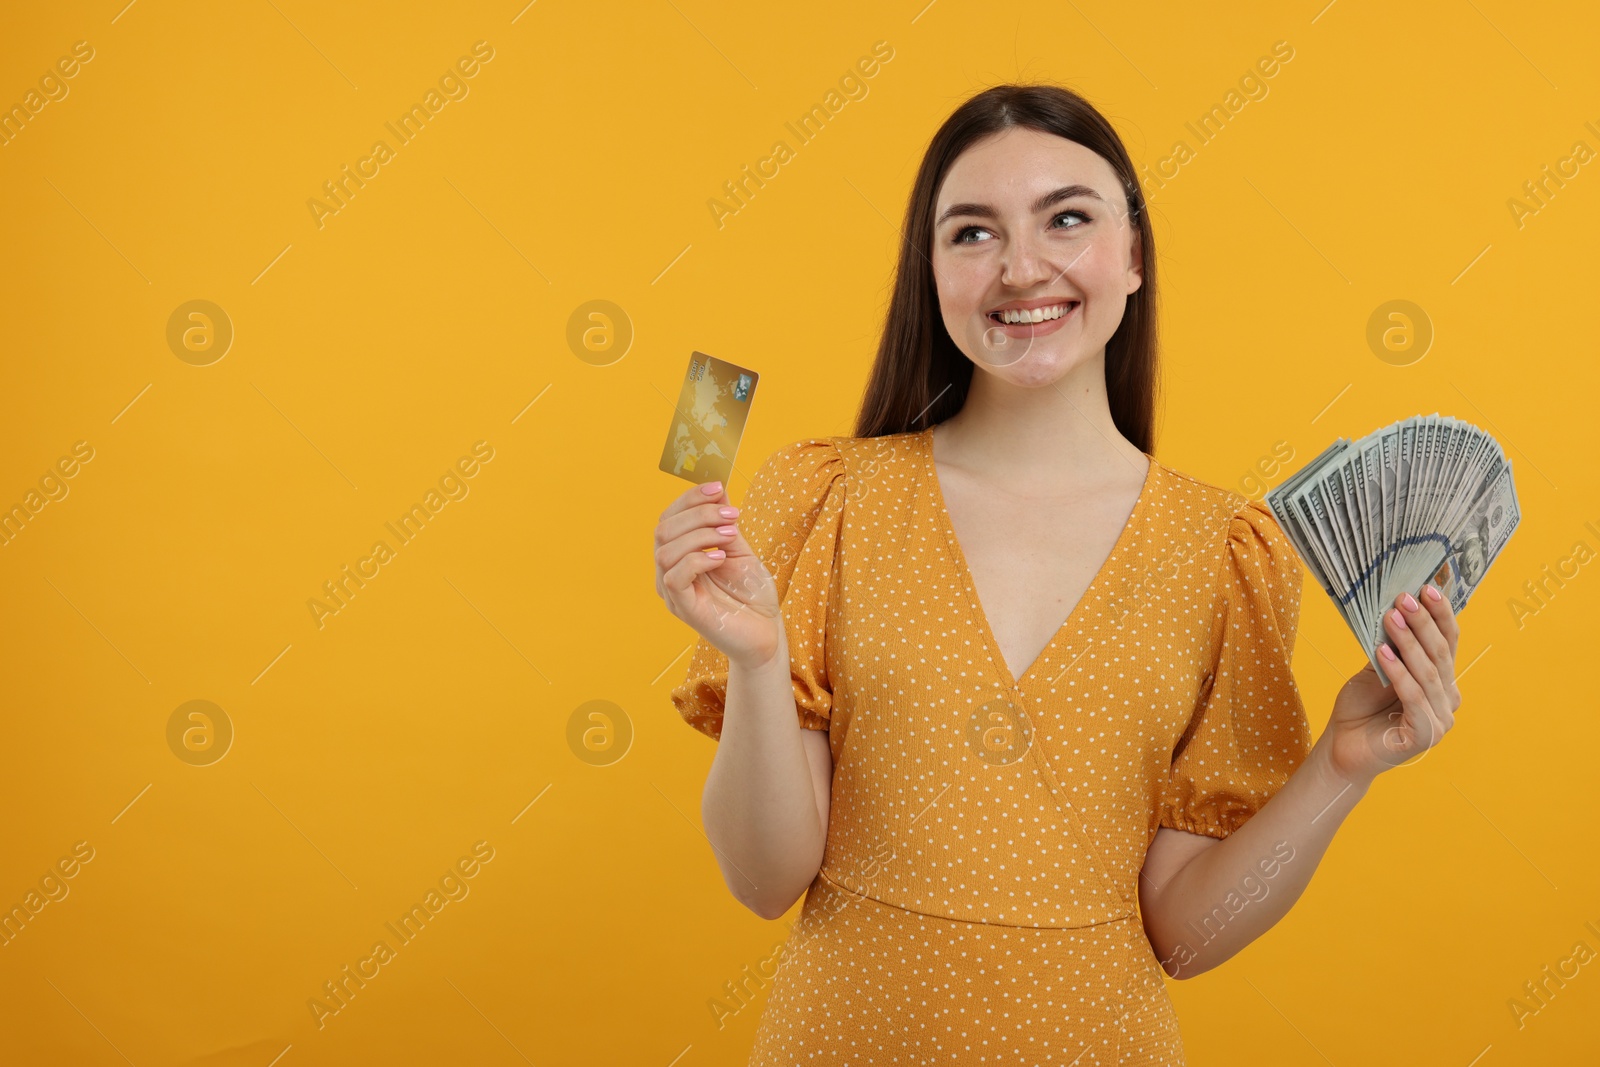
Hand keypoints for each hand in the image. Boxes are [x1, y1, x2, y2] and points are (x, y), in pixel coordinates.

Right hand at [654, 479, 783, 668]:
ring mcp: (674, 592)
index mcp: (679, 555)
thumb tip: (717, 488)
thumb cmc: (751, 593)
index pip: (669, 518)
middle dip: (698, 514)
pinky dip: (698, 559)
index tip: (718, 486)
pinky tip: (721, 557)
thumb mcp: (739, 548)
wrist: (767, 631)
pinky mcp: (684, 609)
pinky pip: (675, 577)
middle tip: (731, 515)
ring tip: (731, 535)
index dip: (689, 498)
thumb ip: (724, 522)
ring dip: (700, 534)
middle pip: (663, 530)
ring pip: (665, 551)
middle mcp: (669, 572)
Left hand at [1322, 586, 1462, 786]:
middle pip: (1440, 654)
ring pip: (1428, 672)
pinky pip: (1413, 696)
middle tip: (1404, 598)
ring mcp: (1441, 719)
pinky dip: (1398, 672)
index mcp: (1442, 680)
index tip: (1426, 588)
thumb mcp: (1376, 669)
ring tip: (1390, 618)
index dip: (1440, 615)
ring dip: (1408, 642)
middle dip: (1422, 622)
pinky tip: (1382, 652)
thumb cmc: (1360, 708)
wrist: (1343, 746)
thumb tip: (1396, 607)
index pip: (1448, 642)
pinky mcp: (1425, 735)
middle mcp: (1448, 698)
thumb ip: (1392, 646)